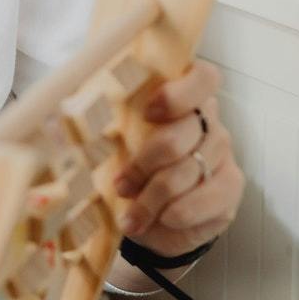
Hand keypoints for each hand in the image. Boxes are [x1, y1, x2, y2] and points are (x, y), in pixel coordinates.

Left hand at [111, 59, 244, 256]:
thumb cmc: (129, 171)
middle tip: (120, 185)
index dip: (179, 93)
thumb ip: (104, 125)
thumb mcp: (113, 146)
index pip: (202, 78)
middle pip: (186, 130)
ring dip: (154, 197)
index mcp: (182, 100)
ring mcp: (222, 154)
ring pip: (191, 169)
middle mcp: (208, 122)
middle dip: (146, 162)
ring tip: (130, 216)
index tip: (148, 112)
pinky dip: (179, 213)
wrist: (150, 219)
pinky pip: (210, 197)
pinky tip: (160, 221)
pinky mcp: (231, 186)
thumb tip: (67, 121)